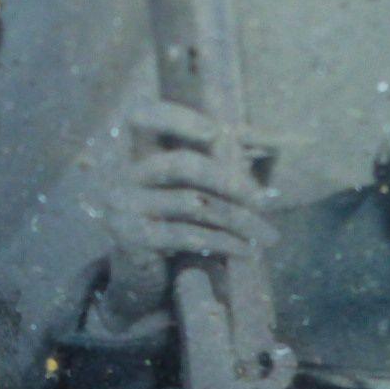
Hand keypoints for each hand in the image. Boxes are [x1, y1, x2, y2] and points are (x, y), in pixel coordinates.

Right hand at [98, 97, 277, 330]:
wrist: (137, 271)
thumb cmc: (170, 219)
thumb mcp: (183, 186)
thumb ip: (211, 161)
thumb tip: (266, 143)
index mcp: (133, 150)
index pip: (142, 118)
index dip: (176, 118)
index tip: (215, 132)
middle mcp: (121, 173)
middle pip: (180, 165)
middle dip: (230, 181)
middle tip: (264, 201)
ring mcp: (123, 206)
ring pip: (193, 204)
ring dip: (238, 220)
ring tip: (268, 234)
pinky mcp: (132, 237)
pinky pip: (188, 235)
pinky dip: (224, 243)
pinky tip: (247, 251)